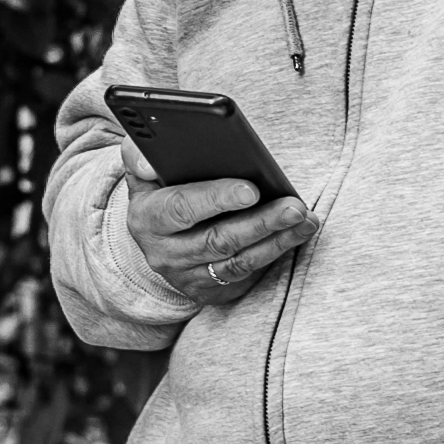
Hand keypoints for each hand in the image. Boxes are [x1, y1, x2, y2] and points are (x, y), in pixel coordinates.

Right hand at [121, 139, 317, 303]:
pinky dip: (275, 252)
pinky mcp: (209, 290)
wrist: (156, 237)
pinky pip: (246, 274)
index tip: (252, 189)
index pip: (181, 208)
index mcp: (146, 217)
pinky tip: (298, 233)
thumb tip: (149, 159)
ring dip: (276, 240)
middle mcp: (163, 253)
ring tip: (305, 219)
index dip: (217, 199)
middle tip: (294, 206)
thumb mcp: (142, 170)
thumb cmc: (159, 190)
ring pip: (237, 261)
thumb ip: (138, 153)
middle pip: (217, 240)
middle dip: (260, 222)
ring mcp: (187, 276)